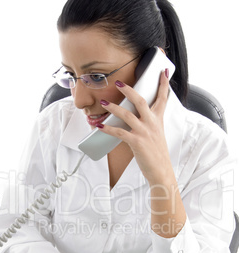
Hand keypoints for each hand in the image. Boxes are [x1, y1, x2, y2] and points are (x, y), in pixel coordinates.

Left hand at [99, 70, 171, 185]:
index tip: (163, 71)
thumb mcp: (157, 135)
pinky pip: (120, 133)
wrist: (161, 171)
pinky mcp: (137, 142)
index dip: (163, 84)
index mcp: (158, 120)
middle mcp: (153, 123)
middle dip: (129, 90)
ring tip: (103, 103)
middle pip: (141, 101)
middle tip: (117, 82)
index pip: (162, 98)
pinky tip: (99, 126)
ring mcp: (145, 132)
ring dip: (113, 108)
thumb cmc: (157, 154)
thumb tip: (134, 117)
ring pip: (127, 115)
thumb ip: (148, 124)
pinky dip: (108, 129)